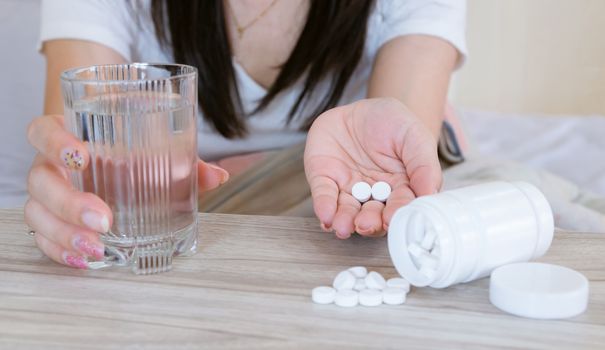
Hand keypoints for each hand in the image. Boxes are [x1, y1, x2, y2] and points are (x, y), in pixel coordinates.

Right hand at [24, 115, 228, 268]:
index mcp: (68, 133)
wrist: (109, 147)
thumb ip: (183, 157)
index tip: (81, 156)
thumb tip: (218, 176)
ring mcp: (48, 193)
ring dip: (64, 234)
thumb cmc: (128, 143)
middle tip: (104, 220)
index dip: (55, 143)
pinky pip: (44, 237)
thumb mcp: (153, 142)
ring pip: (37, 213)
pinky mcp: (52, 219)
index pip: (43, 131)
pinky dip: (61, 250)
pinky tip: (85, 259)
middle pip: (39, 181)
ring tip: (97, 248)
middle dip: (68, 203)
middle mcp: (51, 163)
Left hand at [304, 98, 441, 238]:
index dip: (396, 213)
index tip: (393, 218)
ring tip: (343, 227)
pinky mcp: (325, 179)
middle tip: (366, 224)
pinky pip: (323, 194)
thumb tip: (430, 193)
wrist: (360, 108)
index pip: (399, 206)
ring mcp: (348, 189)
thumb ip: (423, 164)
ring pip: (346, 210)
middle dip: (369, 222)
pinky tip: (326, 216)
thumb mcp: (414, 136)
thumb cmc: (392, 122)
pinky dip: (324, 206)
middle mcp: (373, 195)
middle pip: (372, 215)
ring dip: (345, 221)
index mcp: (400, 188)